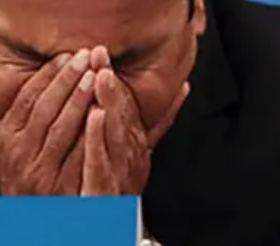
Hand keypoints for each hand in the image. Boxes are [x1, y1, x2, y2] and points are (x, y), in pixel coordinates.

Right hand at [0, 49, 95, 194]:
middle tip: (85, 57)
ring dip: (79, 101)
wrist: (26, 216)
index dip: (47, 75)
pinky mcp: (60, 187)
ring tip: (95, 77)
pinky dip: (91, 133)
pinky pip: (78, 155)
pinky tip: (104, 114)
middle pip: (44, 109)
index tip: (65, 55)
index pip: (27, 98)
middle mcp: (19, 153)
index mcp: (5, 137)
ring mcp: (39, 171)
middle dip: (66, 80)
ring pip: (61, 129)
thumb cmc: (15, 171)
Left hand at [81, 47, 189, 195]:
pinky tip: (95, 116)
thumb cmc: (121, 188)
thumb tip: (184, 87)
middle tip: (100, 52)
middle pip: (121, 115)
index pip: (125, 108)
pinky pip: (102, 162)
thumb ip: (158, 122)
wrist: (111, 230)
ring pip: (115, 134)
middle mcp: (130, 157)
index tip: (102, 51)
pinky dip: (99, 139)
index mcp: (135, 145)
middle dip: (111, 81)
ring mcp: (119, 173)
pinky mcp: (105, 191)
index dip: (115, 79)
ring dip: (110, 102)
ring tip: (102, 75)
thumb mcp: (138, 154)